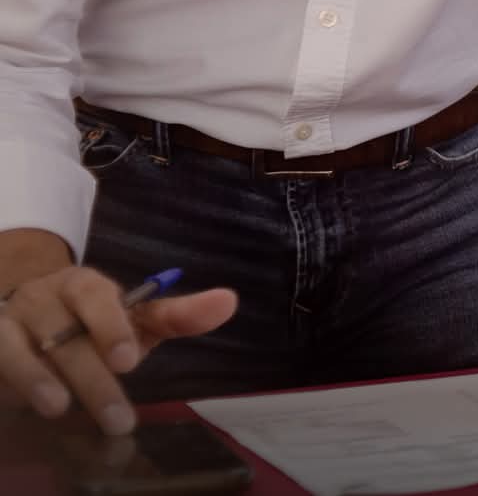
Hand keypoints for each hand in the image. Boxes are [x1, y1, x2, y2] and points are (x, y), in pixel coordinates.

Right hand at [0, 265, 236, 433]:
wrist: (23, 309)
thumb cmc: (88, 319)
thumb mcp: (132, 316)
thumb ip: (177, 314)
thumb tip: (229, 301)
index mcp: (83, 286)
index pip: (97, 297)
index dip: (111, 326)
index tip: (129, 359)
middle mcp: (42, 299)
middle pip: (65, 336)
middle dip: (91, 378)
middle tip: (118, 418)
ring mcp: (8, 323)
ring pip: (17, 349)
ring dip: (36, 380)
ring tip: (58, 409)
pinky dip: (8, 384)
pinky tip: (20, 408)